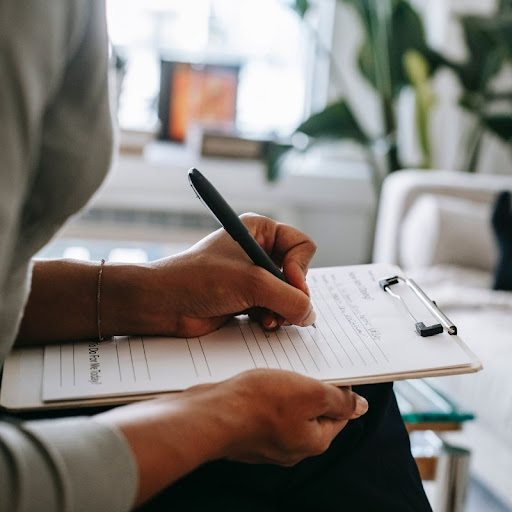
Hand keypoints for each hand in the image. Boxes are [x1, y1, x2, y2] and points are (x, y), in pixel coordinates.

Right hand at [95, 368, 367, 505]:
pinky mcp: (248, 432)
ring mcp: (268, 442)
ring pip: (287, 410)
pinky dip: (266, 396)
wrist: (209, 414)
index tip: (330, 370)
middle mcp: (292, 447)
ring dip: (286, 389)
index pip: (339, 414)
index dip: (339, 389)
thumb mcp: (310, 393)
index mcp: (313, 441)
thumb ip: (339, 400)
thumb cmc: (258, 403)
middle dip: (310, 388)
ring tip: (277, 370)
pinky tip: (257, 382)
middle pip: (312, 412)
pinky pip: (265, 411)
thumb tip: (360, 407)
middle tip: (302, 366)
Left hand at [143, 213, 316, 336]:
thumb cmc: (199, 279)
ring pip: (288, 294)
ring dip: (282, 309)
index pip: (302, 246)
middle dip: (292, 294)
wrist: (164, 303)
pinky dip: (272, 317)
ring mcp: (253, 276)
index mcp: (260, 230)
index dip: (301, 268)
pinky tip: (260, 322)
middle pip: (298, 273)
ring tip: (268, 319)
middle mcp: (259, 250)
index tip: (290, 284)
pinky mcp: (247, 298)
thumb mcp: (251, 283)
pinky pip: (275, 308)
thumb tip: (310, 315)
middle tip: (281, 308)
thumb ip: (289, 298)